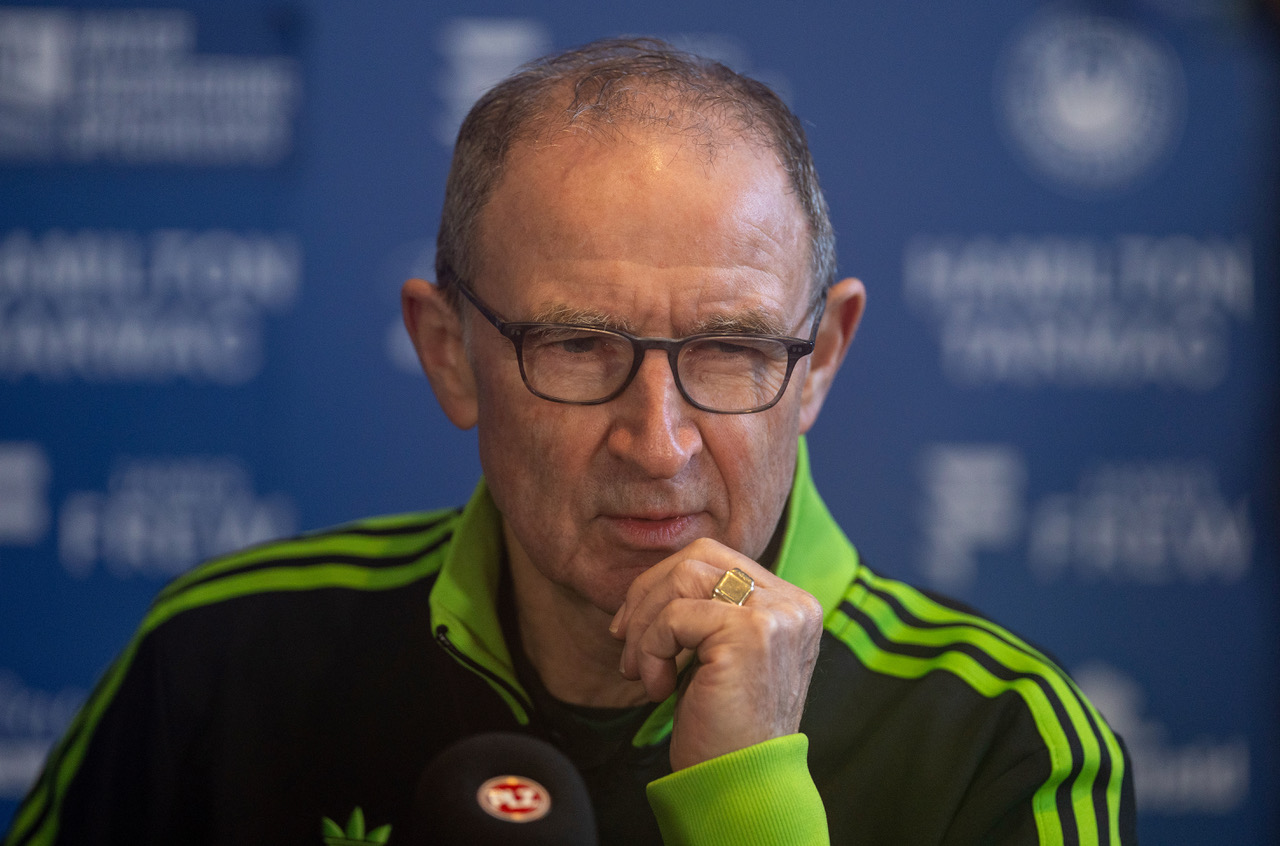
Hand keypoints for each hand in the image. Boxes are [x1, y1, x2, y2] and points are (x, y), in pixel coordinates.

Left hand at [608, 538, 823, 770]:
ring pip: (682, 578)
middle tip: (624, 640)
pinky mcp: (751, 632)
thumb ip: (707, 610)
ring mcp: (776, 614)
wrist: (741, 785)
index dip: (662, 585)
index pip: (715, 559)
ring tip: (641, 672)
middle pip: (698, 557)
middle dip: (647, 593)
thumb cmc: (724, 727)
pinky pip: (674, 617)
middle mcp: (793, 604)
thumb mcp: (720, 655)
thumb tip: (650, 580)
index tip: (633, 628)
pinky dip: (651, 650)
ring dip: (645, 626)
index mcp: (791, 605)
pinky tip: (658, 689)